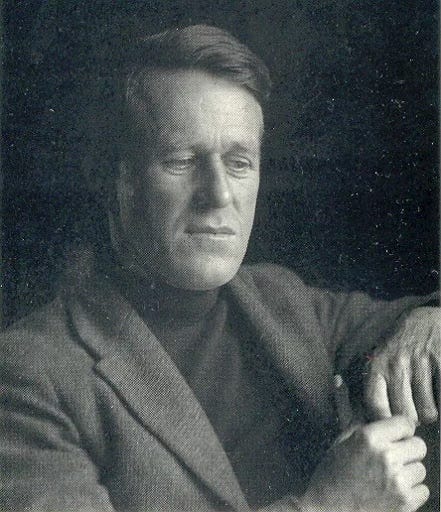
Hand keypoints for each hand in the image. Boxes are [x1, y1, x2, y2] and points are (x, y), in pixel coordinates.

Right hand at [300, 416, 428, 511]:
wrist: (326, 511)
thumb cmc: (332, 473)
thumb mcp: (340, 439)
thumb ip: (346, 408)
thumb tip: (338, 379)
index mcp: (369, 437)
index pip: (405, 423)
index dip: (398, 431)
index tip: (390, 439)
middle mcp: (386, 456)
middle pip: (418, 445)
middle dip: (407, 452)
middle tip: (390, 459)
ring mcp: (397, 481)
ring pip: (421, 469)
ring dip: (408, 473)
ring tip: (387, 478)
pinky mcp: (405, 504)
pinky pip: (423, 490)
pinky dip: (411, 493)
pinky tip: (392, 493)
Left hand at [365, 307, 439, 424]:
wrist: (425, 320)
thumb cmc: (400, 347)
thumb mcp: (380, 360)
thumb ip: (377, 387)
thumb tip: (377, 423)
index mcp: (378, 365)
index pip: (374, 404)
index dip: (384, 420)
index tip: (391, 424)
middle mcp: (396, 364)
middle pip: (403, 414)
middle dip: (410, 420)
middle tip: (414, 414)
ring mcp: (421, 362)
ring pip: (427, 412)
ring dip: (429, 413)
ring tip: (427, 402)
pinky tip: (437, 395)